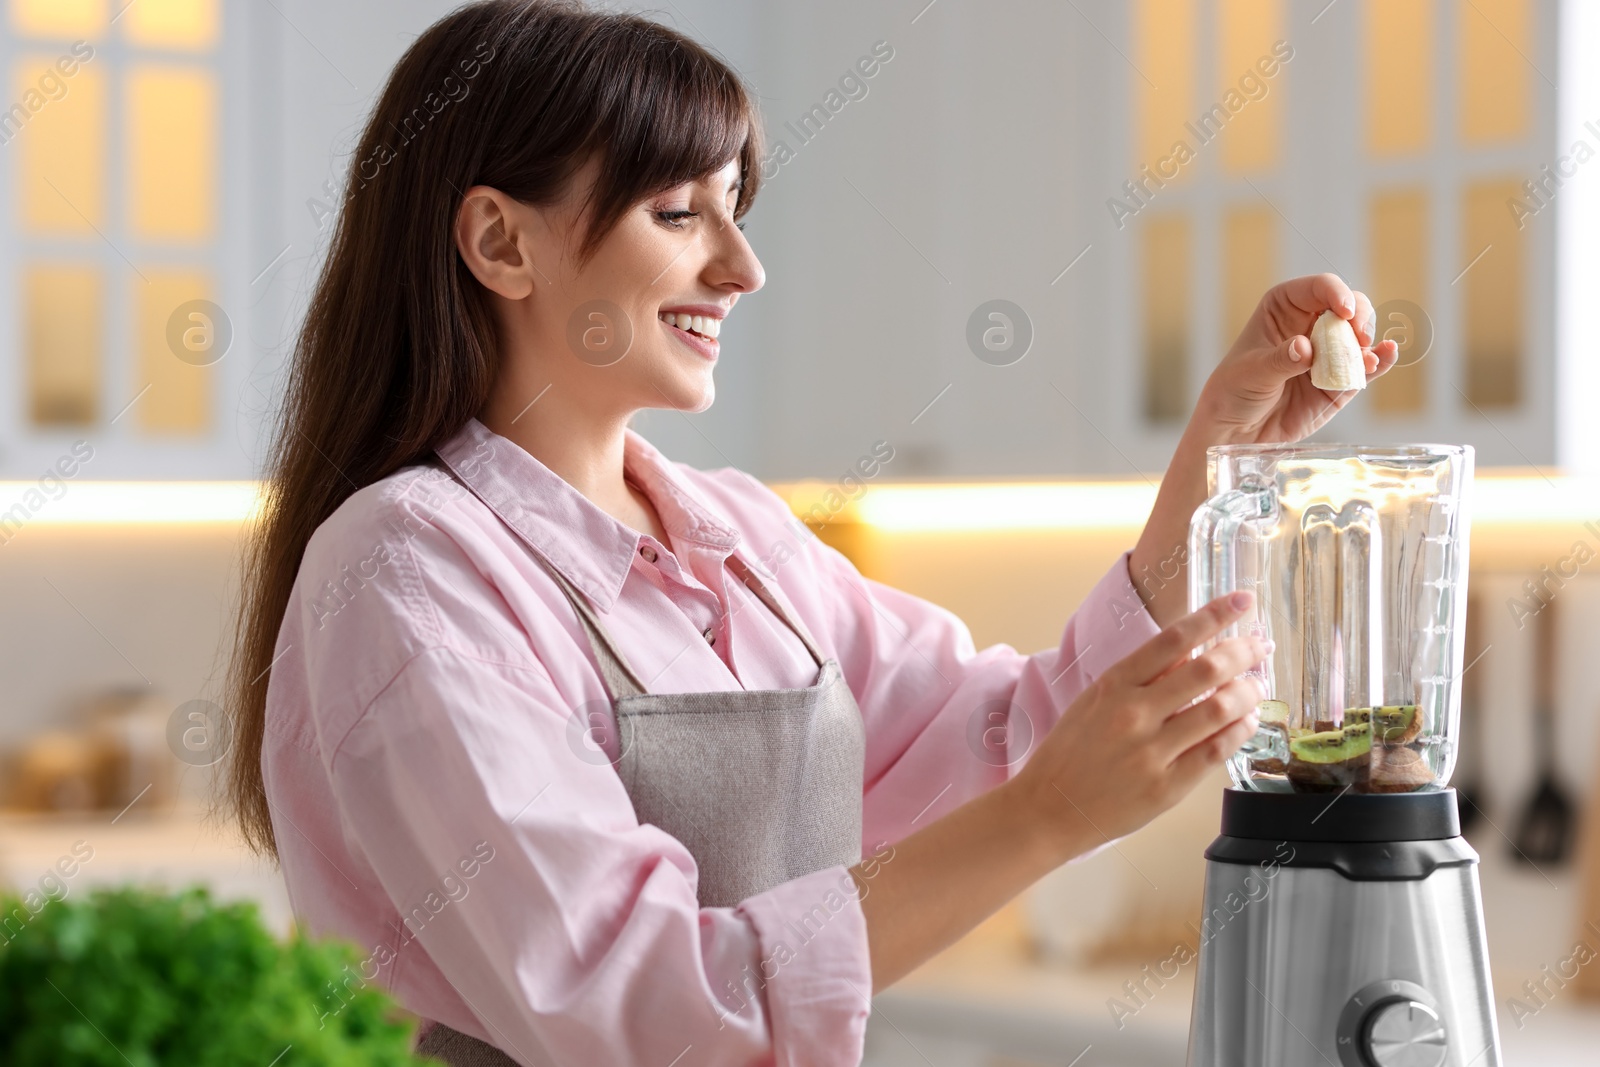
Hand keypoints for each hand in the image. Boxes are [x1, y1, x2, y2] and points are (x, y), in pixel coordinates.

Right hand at [1011, 591, 1269, 859]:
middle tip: (1260, 645)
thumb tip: (1192, 655)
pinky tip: (1246, 722)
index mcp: (1113, 685)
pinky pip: (1216, 751)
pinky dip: (1239, 731)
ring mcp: (1152, 752)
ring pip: (1220, 710)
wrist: (1047, 810)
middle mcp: (1134, 714)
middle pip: (1206, 670)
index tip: (1241, 601)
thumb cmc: (1069, 754)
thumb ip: (1141, 680)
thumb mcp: (1094, 701)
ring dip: (1248, 692)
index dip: (1214, 615)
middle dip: (1243, 651)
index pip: (1174, 639)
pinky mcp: (1167, 787)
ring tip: (1257, 686)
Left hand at [1198, 273, 1399, 443]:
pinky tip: (1387, 356)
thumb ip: (1280, 360)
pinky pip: (1366, 366)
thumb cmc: (1234, 391)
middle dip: (1360, 317)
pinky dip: (1380, 361)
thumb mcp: (1252, 373)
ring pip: (1361, 334)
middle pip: (1349, 306)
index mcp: (1284, 308)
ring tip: (1364, 359)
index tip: (1345, 313)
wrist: (1238, 431)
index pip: (1318, 288)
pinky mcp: (1341, 380)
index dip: (1336, 293)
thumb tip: (1306, 348)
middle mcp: (1311, 324)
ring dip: (1368, 343)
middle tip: (1358, 337)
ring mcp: (1329, 352)